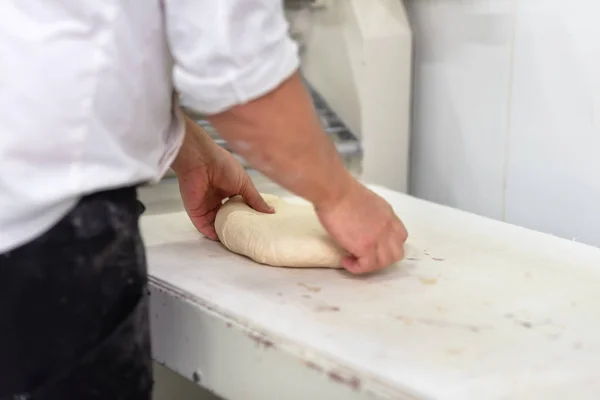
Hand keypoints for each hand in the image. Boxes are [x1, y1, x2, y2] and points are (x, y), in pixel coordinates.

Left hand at [173, 118, 271, 239]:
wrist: (201, 161)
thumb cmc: (223, 166)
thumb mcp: (245, 183)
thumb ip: (255, 199)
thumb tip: (270, 211)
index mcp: (229, 190)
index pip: (238, 207)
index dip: (246, 216)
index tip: (256, 226)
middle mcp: (217, 199)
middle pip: (227, 217)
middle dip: (235, 226)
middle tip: (247, 237)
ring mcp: (206, 206)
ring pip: (216, 224)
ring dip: (224, 232)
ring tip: (237, 241)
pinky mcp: (196, 212)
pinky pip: (204, 227)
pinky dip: (212, 234)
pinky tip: (222, 240)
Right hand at [316, 182, 407, 274]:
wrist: (335, 191)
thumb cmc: (340, 190)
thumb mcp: (365, 200)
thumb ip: (369, 214)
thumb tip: (359, 223)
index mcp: (387, 214)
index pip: (400, 236)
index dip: (390, 245)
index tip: (375, 246)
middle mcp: (387, 226)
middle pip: (397, 253)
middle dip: (382, 258)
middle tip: (365, 256)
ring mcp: (378, 238)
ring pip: (384, 262)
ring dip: (370, 265)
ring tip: (353, 260)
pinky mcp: (365, 246)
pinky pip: (366, 266)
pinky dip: (356, 267)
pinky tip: (345, 261)